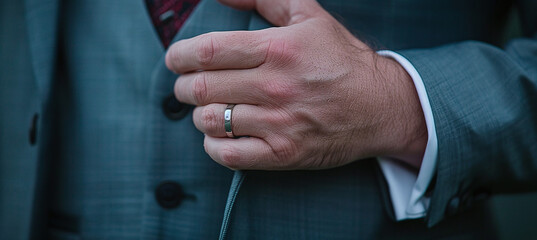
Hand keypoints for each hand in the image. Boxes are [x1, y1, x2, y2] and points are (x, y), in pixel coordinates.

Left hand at [166, 0, 426, 169]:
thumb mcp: (308, 16)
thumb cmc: (342, 59)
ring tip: (209, 108)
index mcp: (278, 49)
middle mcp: (275, 87)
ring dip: (200, 114)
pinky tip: (220, 134)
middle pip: (202, 87)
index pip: (208, 51)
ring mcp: (279, 123)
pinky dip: (213, 145)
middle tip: (188, 85)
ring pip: (210, 120)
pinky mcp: (283, 153)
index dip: (181, 55)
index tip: (176, 59)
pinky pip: (228, 154)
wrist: (380, 106)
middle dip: (184, 86)